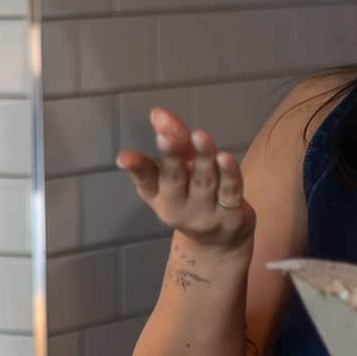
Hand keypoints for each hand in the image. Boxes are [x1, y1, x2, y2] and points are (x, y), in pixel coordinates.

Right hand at [115, 107, 253, 252]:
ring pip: (204, 182)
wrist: (220, 243)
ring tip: (199, 136)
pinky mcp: (232, 217)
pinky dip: (229, 174)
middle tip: (165, 137)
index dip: (136, 167)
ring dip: (202, 158)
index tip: (124, 157)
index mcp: (159, 196)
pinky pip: (231, 192)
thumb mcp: (178, 172)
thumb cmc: (193, 199)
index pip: (145, 180)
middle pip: (174, 179)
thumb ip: (173, 141)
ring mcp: (206, 215)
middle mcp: (178, 208)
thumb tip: (158, 113)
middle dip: (170, 157)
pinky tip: (225, 157)